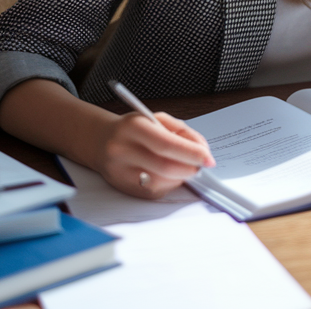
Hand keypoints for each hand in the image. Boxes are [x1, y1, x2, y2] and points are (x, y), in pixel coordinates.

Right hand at [94, 111, 215, 198]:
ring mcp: (122, 172)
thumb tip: (202, 151)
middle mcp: (123, 150)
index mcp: (133, 127)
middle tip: (201, 165)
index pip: (166, 144)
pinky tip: (166, 173)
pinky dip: (169, 183)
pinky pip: (156, 191)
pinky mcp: (125, 188)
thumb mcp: (157, 119)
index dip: (191, 153)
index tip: (208, 158)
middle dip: (190, 168)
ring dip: (181, 176)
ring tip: (183, 165)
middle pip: (165, 167)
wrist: (101, 141)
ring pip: (163, 182)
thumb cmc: (135, 129)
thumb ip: (183, 133)